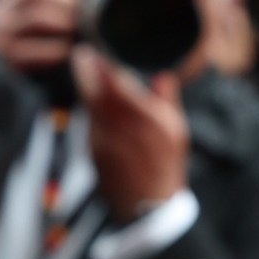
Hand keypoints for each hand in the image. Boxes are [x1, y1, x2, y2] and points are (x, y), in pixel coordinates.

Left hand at [75, 46, 190, 215]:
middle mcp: (124, 131)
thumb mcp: (177, 133)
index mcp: (148, 122)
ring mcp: (106, 142)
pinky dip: (89, 107)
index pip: (118, 88)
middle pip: (97, 94)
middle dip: (86, 72)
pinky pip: (89, 122)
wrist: (149, 206)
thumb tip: (162, 74)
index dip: (102, 68)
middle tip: (81, 54)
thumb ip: (167, 101)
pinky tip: (90, 97)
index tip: (94, 52)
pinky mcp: (95, 151)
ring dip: (85, 86)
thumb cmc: (166, 167)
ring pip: (90, 107)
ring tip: (84, 67)